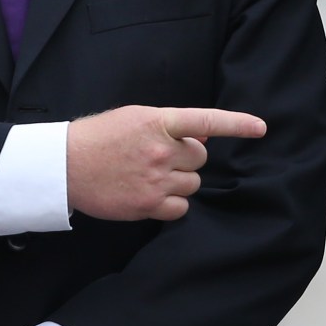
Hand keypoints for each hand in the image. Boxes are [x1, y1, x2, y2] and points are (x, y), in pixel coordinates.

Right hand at [66, 106, 266, 220]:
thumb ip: (172, 124)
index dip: (237, 124)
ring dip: (179, 180)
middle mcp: (161, 150)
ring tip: (150, 174)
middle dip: (187, 157)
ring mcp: (155, 179)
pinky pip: (181, 209)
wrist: (65, 165)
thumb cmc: (101, 136)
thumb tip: (207, 134)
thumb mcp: (137, 117)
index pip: (206, 120)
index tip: (261, 128)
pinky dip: (172, 204)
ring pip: (192, 182)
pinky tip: (151, 194)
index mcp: (159, 121)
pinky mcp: (147, 205)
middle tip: (160, 156)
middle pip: (201, 157)